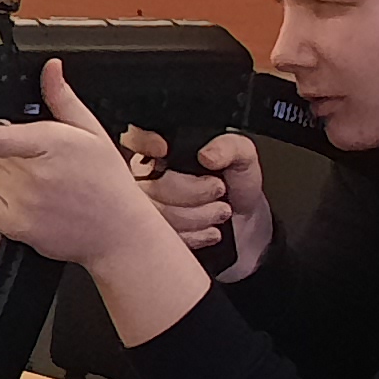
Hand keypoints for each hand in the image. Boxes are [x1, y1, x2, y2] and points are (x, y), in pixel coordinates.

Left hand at [0, 59, 168, 268]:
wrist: (119, 233)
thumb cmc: (107, 184)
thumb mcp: (92, 134)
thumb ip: (63, 100)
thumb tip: (50, 70)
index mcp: (49, 145)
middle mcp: (32, 176)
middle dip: (2, 151)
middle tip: (33, 160)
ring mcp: (22, 203)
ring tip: (32, 182)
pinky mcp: (16, 226)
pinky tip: (22, 199)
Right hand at [122, 128, 272, 281]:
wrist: (245, 224)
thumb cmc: (236, 185)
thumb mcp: (242, 156)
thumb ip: (229, 146)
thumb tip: (206, 155)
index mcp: (163, 151)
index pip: (133, 139)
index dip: (142, 142)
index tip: (164, 150)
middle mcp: (146, 177)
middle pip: (143, 183)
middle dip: (185, 190)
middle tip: (218, 189)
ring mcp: (145, 208)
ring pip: (151, 213)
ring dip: (192, 215)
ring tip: (221, 210)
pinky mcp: (153, 236)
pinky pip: (158, 239)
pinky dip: (190, 236)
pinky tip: (210, 230)